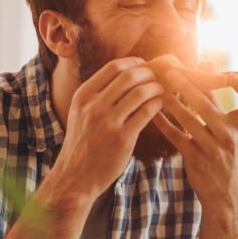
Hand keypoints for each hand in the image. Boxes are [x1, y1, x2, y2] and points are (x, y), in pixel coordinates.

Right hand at [54, 57, 163, 198]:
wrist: (76, 176)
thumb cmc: (83, 142)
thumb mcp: (81, 112)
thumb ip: (98, 94)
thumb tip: (126, 72)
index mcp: (83, 95)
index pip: (113, 67)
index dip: (133, 63)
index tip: (144, 65)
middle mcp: (94, 106)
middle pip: (129, 76)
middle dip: (148, 73)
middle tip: (157, 76)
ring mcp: (108, 122)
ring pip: (140, 92)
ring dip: (156, 88)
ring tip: (161, 90)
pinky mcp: (122, 138)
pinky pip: (146, 112)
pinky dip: (157, 104)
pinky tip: (159, 105)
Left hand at [152, 67, 237, 207]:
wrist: (225, 193)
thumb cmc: (224, 152)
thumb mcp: (227, 127)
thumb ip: (216, 96)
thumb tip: (207, 59)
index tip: (232, 73)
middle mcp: (230, 136)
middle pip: (209, 107)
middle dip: (189, 87)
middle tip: (171, 72)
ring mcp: (213, 149)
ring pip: (189, 121)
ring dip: (172, 103)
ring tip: (158, 88)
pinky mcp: (196, 160)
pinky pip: (177, 137)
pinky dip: (164, 123)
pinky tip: (153, 112)